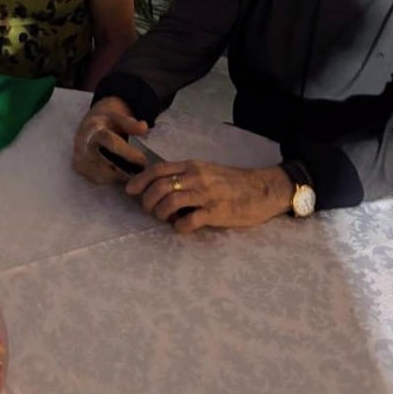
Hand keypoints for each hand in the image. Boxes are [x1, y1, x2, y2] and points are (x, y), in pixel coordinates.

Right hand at [72, 96, 149, 183]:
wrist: (88, 128)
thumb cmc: (105, 123)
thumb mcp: (117, 118)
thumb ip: (130, 123)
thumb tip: (144, 127)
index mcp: (93, 129)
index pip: (111, 142)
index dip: (128, 153)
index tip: (143, 160)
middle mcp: (83, 145)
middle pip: (106, 163)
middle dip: (126, 168)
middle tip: (140, 169)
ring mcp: (80, 159)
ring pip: (103, 175)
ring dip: (121, 176)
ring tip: (134, 172)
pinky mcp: (80, 169)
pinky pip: (99, 179)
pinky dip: (113, 179)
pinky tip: (122, 174)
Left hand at [125, 160, 294, 232]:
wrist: (262, 189)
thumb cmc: (232, 181)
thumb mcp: (206, 170)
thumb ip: (186, 176)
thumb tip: (162, 187)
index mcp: (192, 166)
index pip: (159, 169)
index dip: (141, 180)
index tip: (130, 190)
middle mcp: (196, 178)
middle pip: (160, 187)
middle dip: (147, 200)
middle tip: (149, 210)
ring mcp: (206, 195)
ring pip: (170, 202)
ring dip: (161, 213)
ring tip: (164, 218)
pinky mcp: (216, 213)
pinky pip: (189, 221)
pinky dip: (179, 226)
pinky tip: (182, 227)